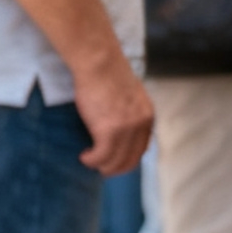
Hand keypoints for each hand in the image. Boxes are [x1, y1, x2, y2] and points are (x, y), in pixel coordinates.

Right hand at [73, 55, 152, 174]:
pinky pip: (101, 155)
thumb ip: (130, 112)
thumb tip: (121, 126)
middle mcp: (141, 124)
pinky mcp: (108, 130)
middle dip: (116, 168)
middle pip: (131, 159)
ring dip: (101, 166)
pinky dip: (92, 160)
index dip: (129, 159)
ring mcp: (126, 128)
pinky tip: (84, 157)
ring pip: (115, 160)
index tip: (116, 162)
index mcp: (148, 116)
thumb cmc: (108, 74)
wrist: (99, 63)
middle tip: (102, 169)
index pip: (142, 148)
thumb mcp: (129, 96)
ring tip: (90, 162)